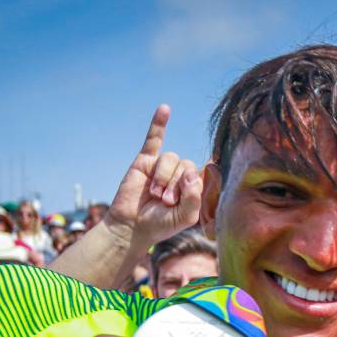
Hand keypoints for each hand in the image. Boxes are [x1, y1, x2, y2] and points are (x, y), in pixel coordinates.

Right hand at [104, 104, 202, 247]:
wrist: (131, 227)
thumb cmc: (160, 224)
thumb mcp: (185, 217)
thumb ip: (194, 197)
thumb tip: (192, 172)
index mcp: (195, 187)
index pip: (205, 173)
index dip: (198, 181)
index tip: (194, 189)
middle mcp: (181, 174)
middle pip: (187, 165)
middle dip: (176, 185)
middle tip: (165, 202)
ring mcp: (164, 166)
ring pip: (171, 158)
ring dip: (163, 178)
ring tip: (155, 194)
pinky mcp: (146, 160)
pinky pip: (155, 138)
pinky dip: (159, 123)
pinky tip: (164, 109)